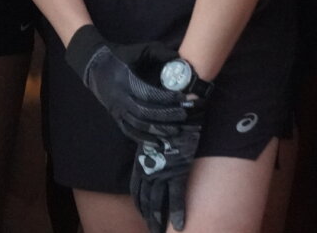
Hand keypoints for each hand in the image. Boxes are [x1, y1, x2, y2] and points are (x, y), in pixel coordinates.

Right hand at [64, 25, 187, 142]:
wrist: (93, 64)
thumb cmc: (119, 56)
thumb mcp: (138, 50)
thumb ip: (159, 53)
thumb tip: (180, 60)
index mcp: (125, 81)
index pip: (148, 94)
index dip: (167, 98)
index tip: (182, 98)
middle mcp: (120, 98)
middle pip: (145, 113)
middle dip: (167, 116)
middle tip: (184, 115)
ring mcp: (117, 110)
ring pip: (139, 125)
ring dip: (159, 130)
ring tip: (177, 130)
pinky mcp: (116, 117)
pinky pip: (130, 132)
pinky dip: (145, 139)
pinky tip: (160, 143)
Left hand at [130, 97, 204, 232]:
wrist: (171, 97)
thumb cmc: (162, 106)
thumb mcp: (151, 124)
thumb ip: (150, 137)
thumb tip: (153, 142)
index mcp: (143, 154)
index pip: (137, 185)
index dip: (140, 200)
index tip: (142, 212)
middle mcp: (149, 164)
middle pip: (145, 196)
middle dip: (147, 213)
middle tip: (149, 226)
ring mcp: (162, 167)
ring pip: (157, 200)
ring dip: (157, 217)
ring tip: (157, 230)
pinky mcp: (176, 168)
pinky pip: (176, 195)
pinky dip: (177, 211)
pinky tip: (178, 224)